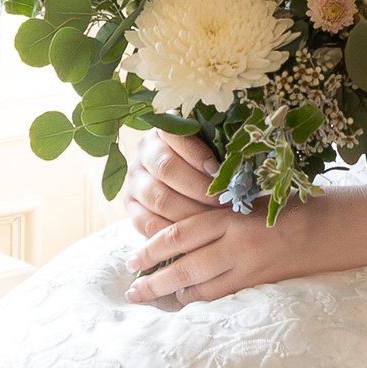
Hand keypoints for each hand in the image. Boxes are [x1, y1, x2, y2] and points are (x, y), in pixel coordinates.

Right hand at [119, 124, 220, 246]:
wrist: (185, 191)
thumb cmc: (208, 167)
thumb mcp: (213, 152)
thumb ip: (219, 153)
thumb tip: (235, 166)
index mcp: (162, 131)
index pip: (176, 137)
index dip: (199, 156)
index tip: (220, 174)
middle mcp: (143, 153)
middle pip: (167, 168)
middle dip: (200, 189)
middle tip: (225, 203)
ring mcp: (134, 181)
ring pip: (158, 197)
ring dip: (190, 213)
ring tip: (215, 221)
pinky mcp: (131, 208)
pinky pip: (147, 223)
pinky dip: (172, 232)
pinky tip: (194, 236)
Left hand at [121, 132, 362, 305]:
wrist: (338, 226)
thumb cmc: (298, 203)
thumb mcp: (256, 197)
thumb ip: (223, 210)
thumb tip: (186, 223)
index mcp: (231, 215)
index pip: (179, 234)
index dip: (151, 248)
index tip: (132, 258)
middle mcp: (236, 243)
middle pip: (182, 265)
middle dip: (153, 279)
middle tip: (131, 290)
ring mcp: (249, 267)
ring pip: (199, 287)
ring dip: (172, 294)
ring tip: (151, 299)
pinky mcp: (261, 283)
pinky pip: (222, 296)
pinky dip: (199, 301)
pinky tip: (186, 302)